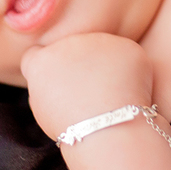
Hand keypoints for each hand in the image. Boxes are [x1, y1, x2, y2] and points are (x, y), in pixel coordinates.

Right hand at [21, 33, 153, 140]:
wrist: (105, 128)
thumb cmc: (72, 127)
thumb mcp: (42, 108)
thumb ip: (46, 84)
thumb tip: (56, 77)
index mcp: (44, 59)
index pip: (40, 53)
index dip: (51, 67)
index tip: (60, 82)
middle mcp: (69, 43)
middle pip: (74, 48)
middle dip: (81, 64)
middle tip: (90, 92)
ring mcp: (100, 41)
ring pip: (102, 49)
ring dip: (105, 65)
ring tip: (110, 94)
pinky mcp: (126, 46)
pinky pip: (127, 55)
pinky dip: (130, 70)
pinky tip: (128, 90)